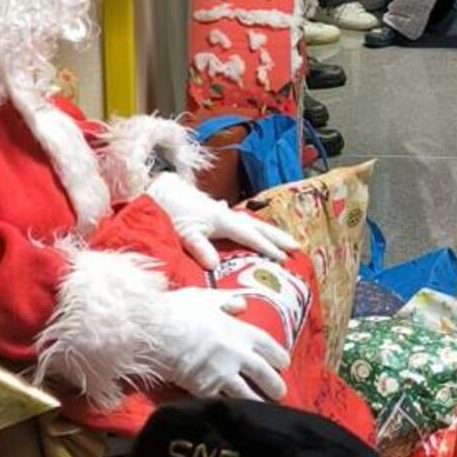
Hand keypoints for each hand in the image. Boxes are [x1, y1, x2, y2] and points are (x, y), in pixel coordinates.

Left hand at [149, 172, 296, 274]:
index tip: (285, 257)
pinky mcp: (213, 212)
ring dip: (267, 231)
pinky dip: (250, 226)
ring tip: (283, 240)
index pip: (250, 235)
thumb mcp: (183, 232)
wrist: (159, 190)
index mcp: (222, 220)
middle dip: (277, 237)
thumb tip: (213, 266)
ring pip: (250, 222)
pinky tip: (248, 226)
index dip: (268, 247)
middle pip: (257, 226)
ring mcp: (220, 212)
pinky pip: (239, 221)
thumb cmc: (170, 211)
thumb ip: (199, 247)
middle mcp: (226, 214)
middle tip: (297, 247)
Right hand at [155, 288, 291, 402]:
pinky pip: (223, 402)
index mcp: (241, 331)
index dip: (278, 356)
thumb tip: (242, 304)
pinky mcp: (207, 389)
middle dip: (275, 385)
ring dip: (259, 402)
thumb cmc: (178, 310)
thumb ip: (225, 301)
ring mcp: (224, 374)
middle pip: (265, 374)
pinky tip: (236, 414)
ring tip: (264, 410)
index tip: (283, 363)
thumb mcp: (204, 298)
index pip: (269, 346)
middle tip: (280, 392)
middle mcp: (239, 354)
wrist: (155, 332)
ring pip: (248, 394)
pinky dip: (231, 408)